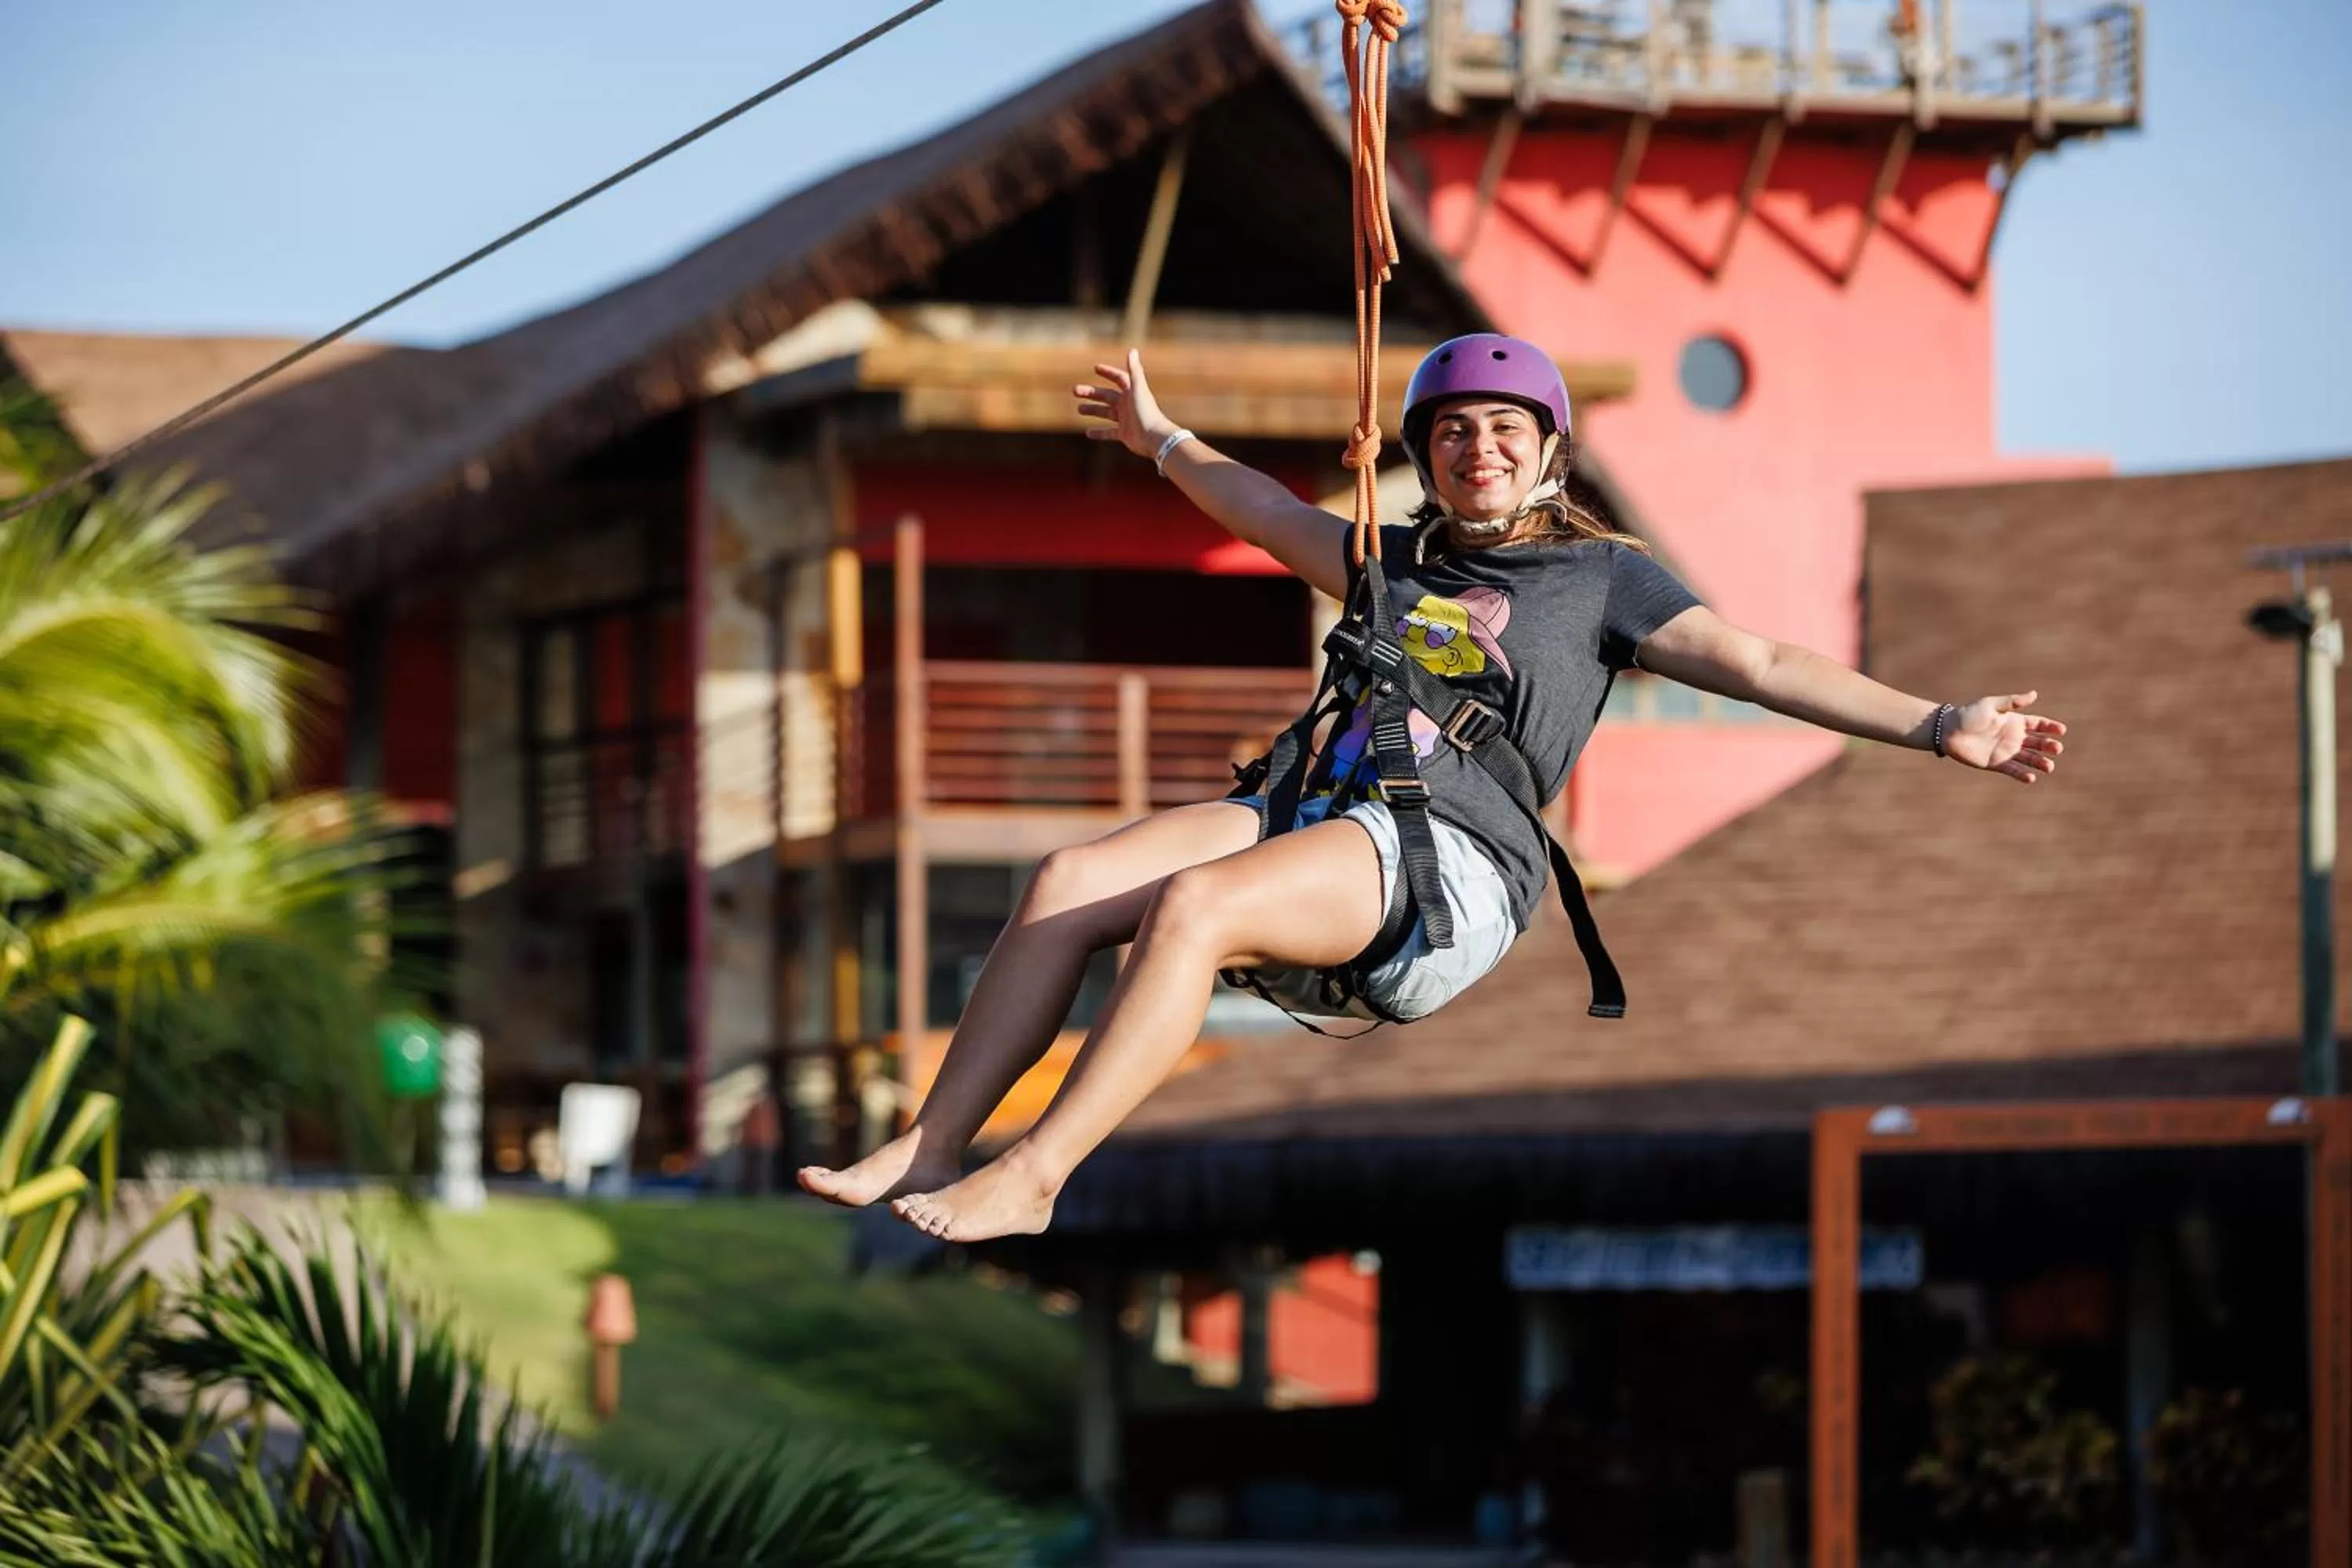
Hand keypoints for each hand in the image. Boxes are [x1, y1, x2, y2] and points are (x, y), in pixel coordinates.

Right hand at [1073, 350, 1175, 460]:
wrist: (1154, 438)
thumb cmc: (1146, 412)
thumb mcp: (1138, 389)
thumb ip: (1134, 370)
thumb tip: (1132, 350)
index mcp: (1132, 392)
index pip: (1119, 378)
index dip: (1108, 372)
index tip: (1096, 368)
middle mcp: (1129, 405)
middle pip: (1107, 396)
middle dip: (1091, 393)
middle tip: (1075, 390)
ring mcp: (1126, 420)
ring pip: (1106, 413)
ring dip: (1093, 410)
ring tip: (1079, 409)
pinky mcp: (1125, 434)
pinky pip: (1109, 433)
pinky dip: (1099, 433)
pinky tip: (1087, 433)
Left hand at [1943, 691, 2066, 783]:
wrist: (1947, 730)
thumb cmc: (1969, 714)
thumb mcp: (1992, 705)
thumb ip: (2013, 702)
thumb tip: (2034, 694)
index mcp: (2015, 721)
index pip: (2039, 724)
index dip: (2051, 727)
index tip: (2061, 730)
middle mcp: (2014, 737)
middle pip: (2038, 743)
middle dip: (2049, 746)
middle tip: (2057, 749)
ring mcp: (2006, 751)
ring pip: (2029, 758)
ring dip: (2040, 763)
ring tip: (2049, 767)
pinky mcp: (1996, 764)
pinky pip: (2013, 770)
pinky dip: (2022, 774)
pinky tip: (2031, 778)